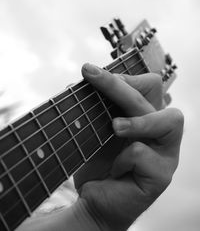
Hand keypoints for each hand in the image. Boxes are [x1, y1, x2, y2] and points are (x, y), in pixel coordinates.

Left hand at [74, 63, 183, 230]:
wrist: (96, 200)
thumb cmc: (98, 163)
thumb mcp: (95, 131)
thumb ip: (96, 109)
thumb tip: (77, 84)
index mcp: (146, 116)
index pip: (148, 85)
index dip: (124, 76)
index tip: (91, 73)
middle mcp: (161, 130)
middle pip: (153, 95)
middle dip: (120, 86)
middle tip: (93, 77)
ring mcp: (166, 152)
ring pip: (169, 120)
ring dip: (138, 120)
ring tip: (115, 127)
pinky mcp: (162, 175)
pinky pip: (144, 155)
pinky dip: (123, 159)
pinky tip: (115, 169)